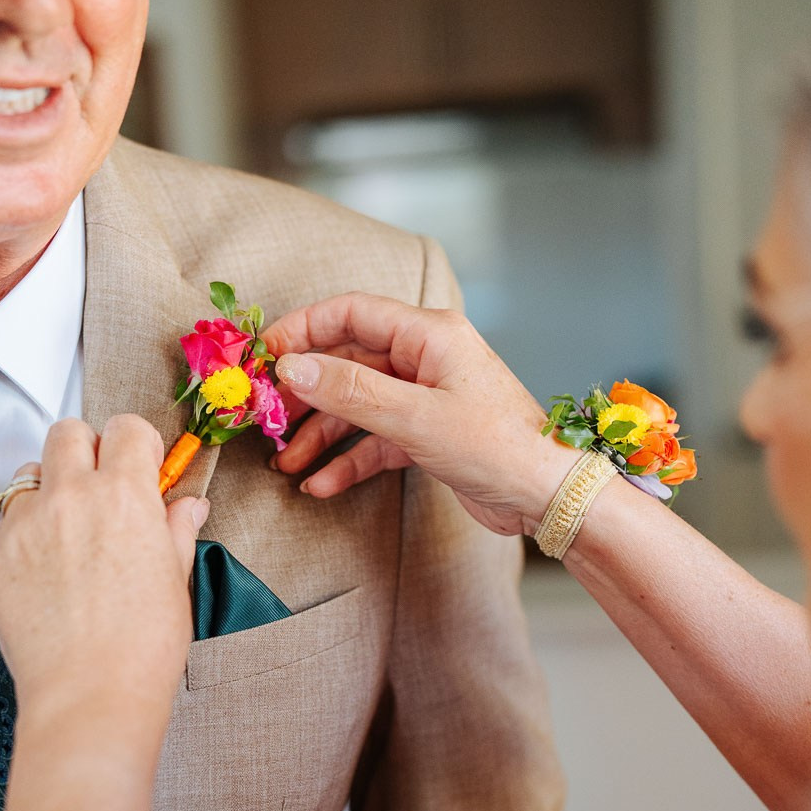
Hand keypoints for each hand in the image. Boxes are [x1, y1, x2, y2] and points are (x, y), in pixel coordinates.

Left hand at [0, 414, 208, 736]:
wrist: (91, 695)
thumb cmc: (143, 648)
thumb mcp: (175, 580)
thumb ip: (176, 530)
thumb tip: (187, 505)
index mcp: (125, 496)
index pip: (127, 429)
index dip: (137, 447)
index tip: (141, 468)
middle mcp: (70, 497)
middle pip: (68, 433)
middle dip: (87, 450)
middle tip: (100, 487)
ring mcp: (26, 525)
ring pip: (30, 475)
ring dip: (50, 490)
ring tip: (69, 533)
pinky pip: (7, 524)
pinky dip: (26, 536)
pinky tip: (48, 574)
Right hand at [266, 294, 578, 536]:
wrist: (548, 497)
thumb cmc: (498, 447)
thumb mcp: (416, 417)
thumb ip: (351, 391)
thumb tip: (292, 368)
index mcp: (429, 334)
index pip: (349, 313)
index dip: (301, 331)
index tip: (262, 357)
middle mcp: (425, 358)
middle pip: (346, 362)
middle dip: (304, 392)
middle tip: (264, 418)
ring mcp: (425, 397)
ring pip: (357, 406)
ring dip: (319, 434)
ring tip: (284, 462)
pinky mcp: (427, 435)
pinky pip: (374, 441)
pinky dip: (347, 460)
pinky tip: (320, 484)